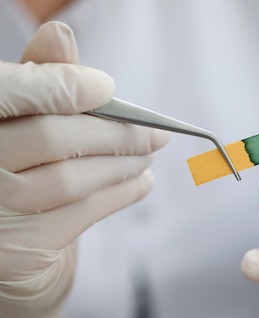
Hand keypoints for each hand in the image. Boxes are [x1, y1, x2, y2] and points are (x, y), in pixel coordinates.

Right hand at [0, 22, 168, 317]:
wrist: (5, 254)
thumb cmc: (15, 176)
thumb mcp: (18, 125)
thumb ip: (37, 82)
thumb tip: (61, 33)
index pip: (11, 93)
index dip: (63, 86)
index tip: (107, 88)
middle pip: (52, 137)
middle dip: (115, 133)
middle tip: (155, 135)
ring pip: (70, 178)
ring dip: (123, 165)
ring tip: (148, 157)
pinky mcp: (15, 252)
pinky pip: (80, 214)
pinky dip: (119, 195)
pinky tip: (141, 184)